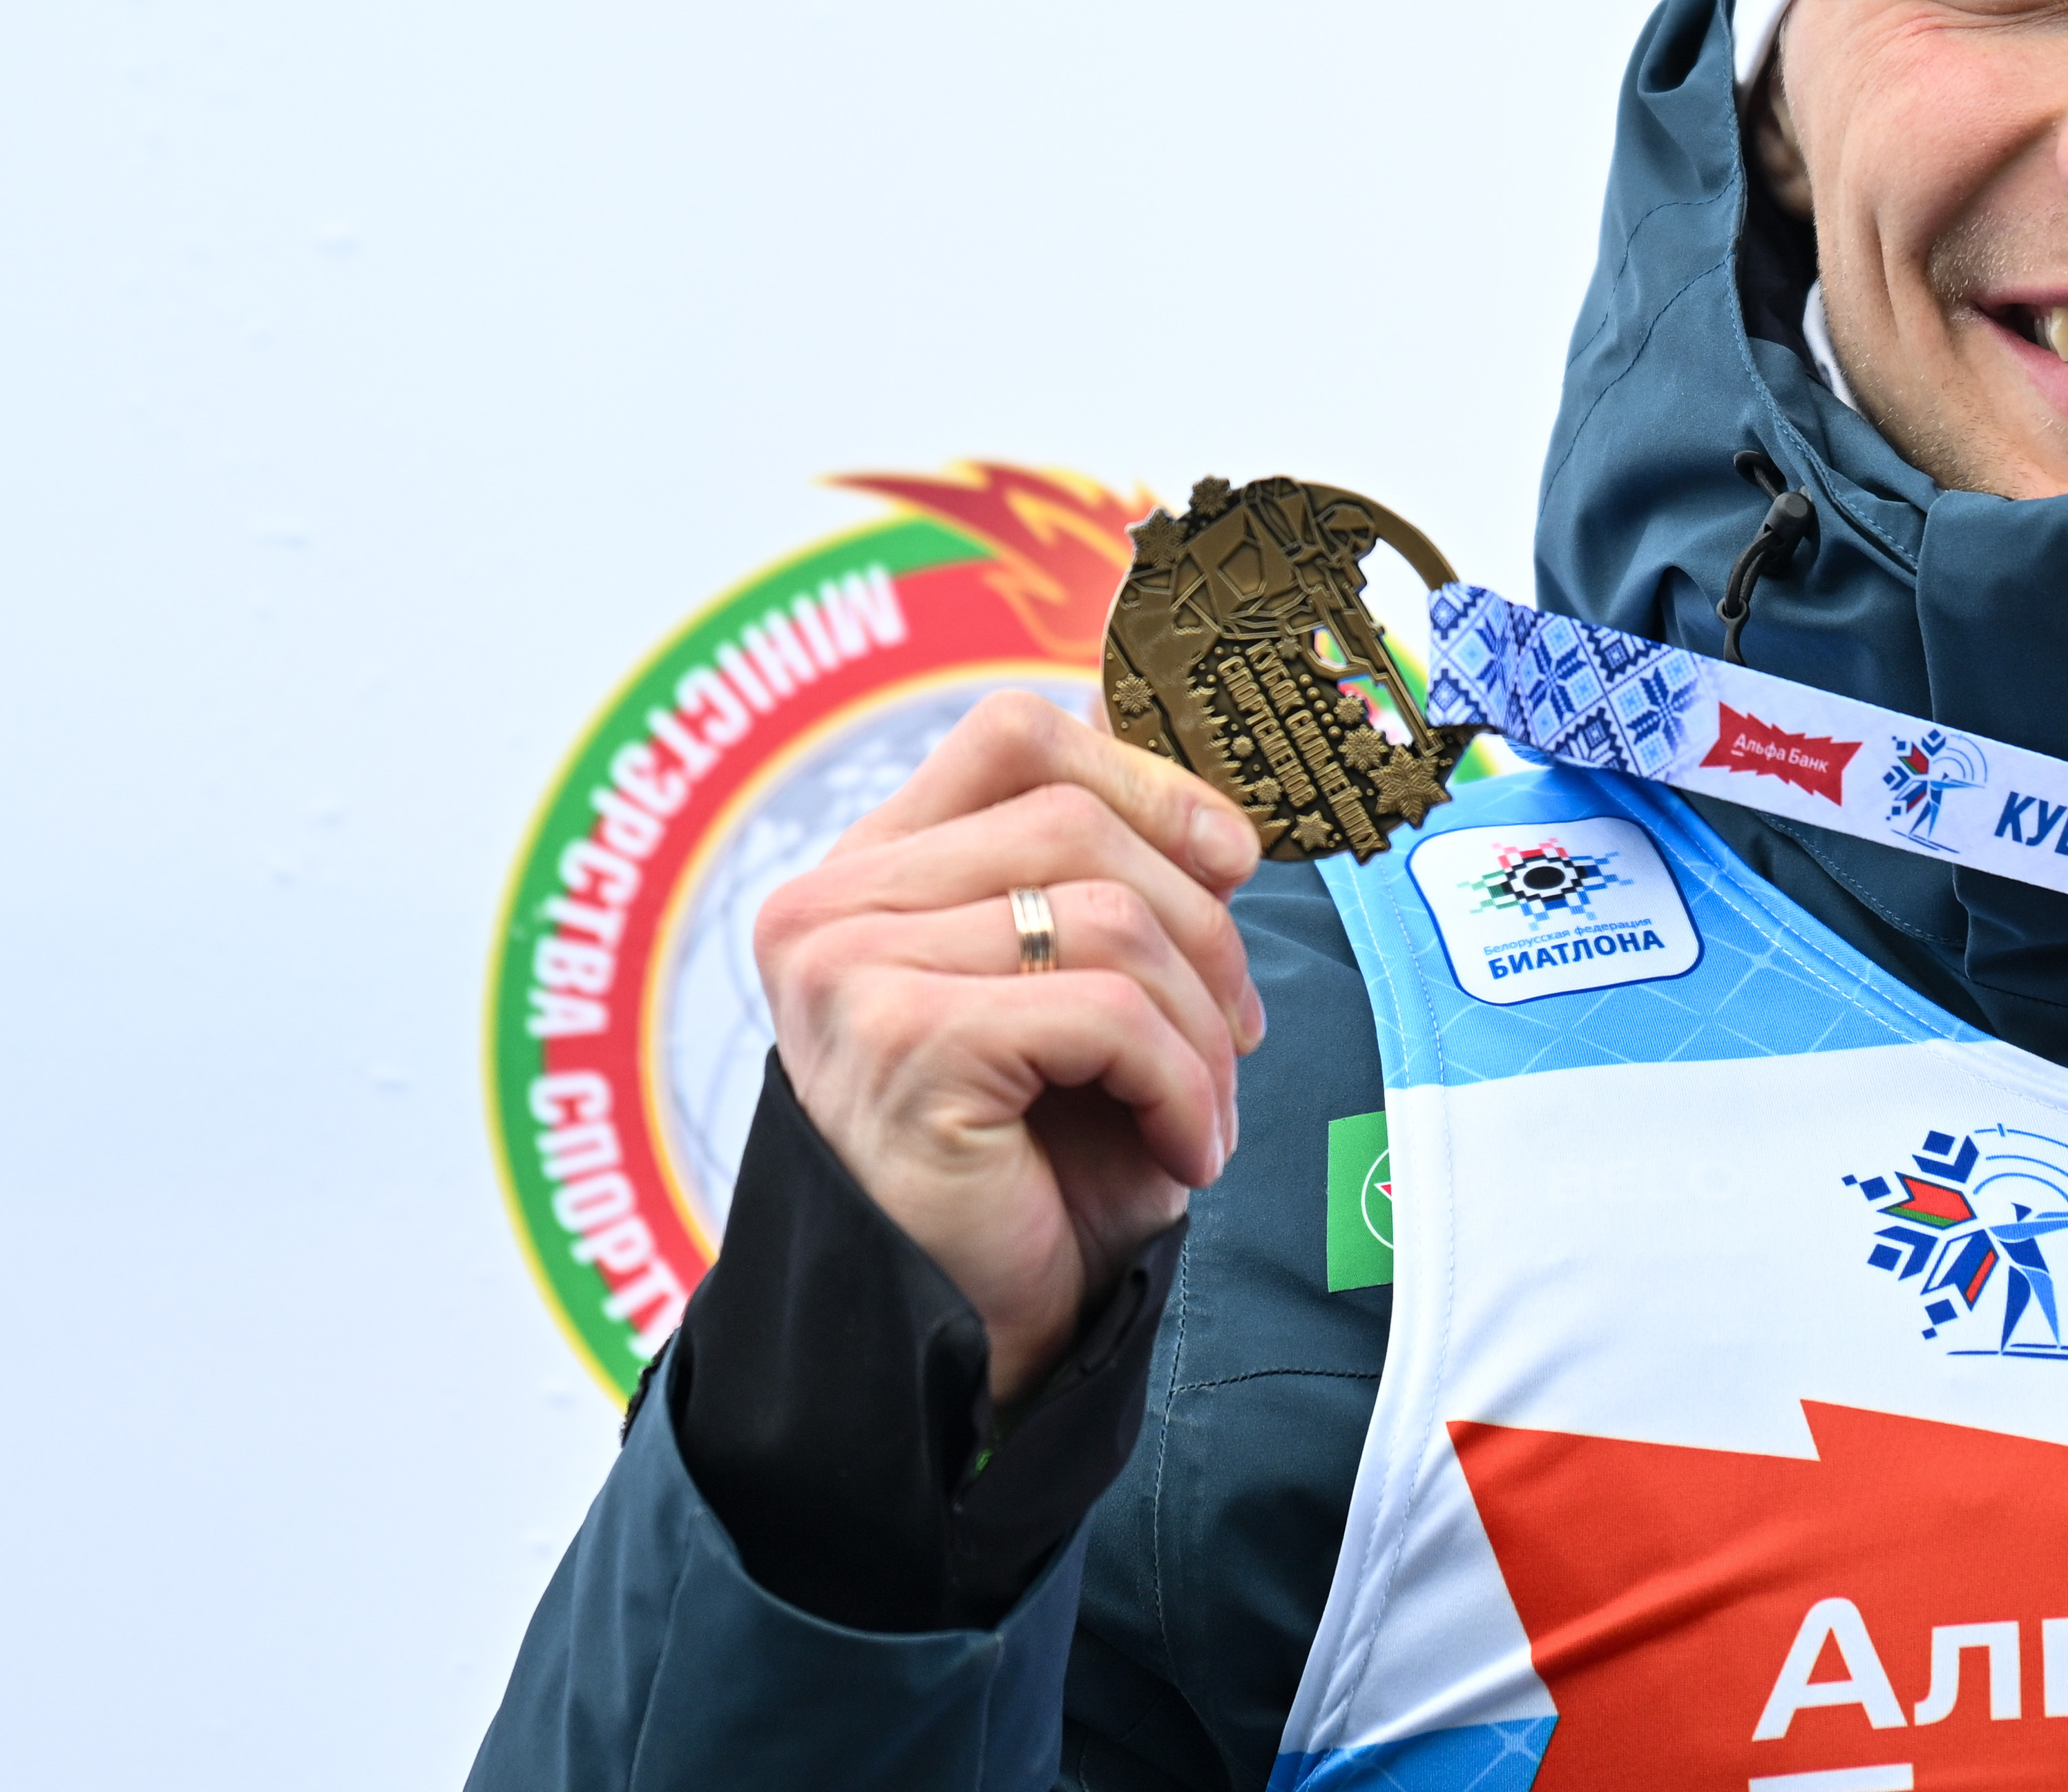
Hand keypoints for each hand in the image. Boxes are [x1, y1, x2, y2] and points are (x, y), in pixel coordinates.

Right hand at [754, 692, 1266, 1399]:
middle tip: (1237, 1029)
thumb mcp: (1073, 996)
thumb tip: (1219, 819)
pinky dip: (1181, 1083)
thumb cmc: (1029, 1164)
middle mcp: (830, 906)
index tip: (1229, 860)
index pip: (1011, 733)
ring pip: (1107, 917)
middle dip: (1201, 926)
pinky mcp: (902, 1043)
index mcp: (866, 870)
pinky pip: (1107, 1013)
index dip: (1143, 779)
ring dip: (1198, 1022)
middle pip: (1075, 821)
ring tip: (1205, 1109)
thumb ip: (1109, 888)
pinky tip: (1180, 1151)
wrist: (968, 1334)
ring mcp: (850, 970)